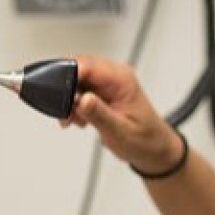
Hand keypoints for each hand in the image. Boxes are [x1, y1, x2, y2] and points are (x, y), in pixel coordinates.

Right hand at [60, 55, 182, 173]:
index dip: (69, 76)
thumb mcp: (120, 131)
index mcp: (121, 80)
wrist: (153, 149)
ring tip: (75, 119)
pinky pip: (79, 90)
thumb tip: (82, 99)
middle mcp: (114, 76)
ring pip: (76, 80)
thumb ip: (99, 114)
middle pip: (78, 69)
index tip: (60, 95)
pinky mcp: (101, 92)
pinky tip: (79, 119)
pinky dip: (73, 104)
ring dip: (69, 100)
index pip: (87, 65)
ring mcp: (107, 83)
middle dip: (66, 91)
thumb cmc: (144, 140)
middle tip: (67, 113)